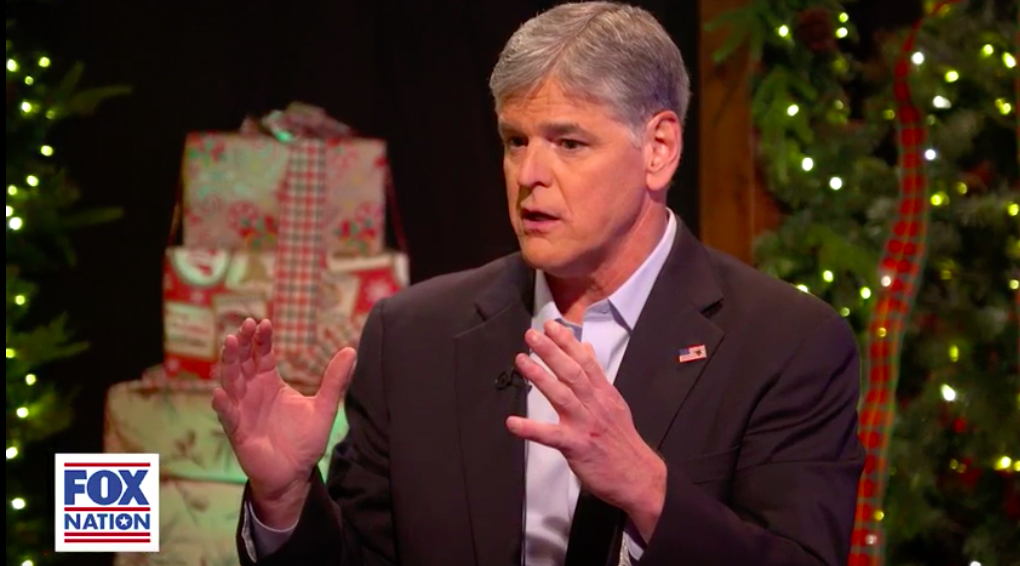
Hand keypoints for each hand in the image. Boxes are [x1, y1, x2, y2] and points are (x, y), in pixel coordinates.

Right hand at [211, 318, 356, 527]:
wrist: (295, 474)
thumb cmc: (304, 441)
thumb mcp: (323, 408)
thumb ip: (335, 381)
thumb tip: (350, 350)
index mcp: (270, 383)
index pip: (262, 355)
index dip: (262, 340)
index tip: (264, 323)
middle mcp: (252, 392)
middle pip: (243, 363)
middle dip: (243, 344)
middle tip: (245, 326)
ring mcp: (242, 410)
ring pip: (231, 382)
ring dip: (229, 364)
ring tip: (231, 344)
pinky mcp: (238, 432)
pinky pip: (227, 416)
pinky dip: (223, 405)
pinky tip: (220, 393)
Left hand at [506, 320, 665, 540]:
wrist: (638, 477)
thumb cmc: (622, 441)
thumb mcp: (614, 403)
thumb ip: (597, 376)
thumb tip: (586, 349)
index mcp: (604, 394)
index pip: (585, 362)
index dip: (567, 342)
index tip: (551, 326)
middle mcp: (595, 405)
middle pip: (572, 373)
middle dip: (551, 352)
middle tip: (532, 335)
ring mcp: (586, 425)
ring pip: (562, 396)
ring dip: (540, 377)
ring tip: (521, 362)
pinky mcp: (577, 446)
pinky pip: (551, 436)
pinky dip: (531, 429)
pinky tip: (513, 422)